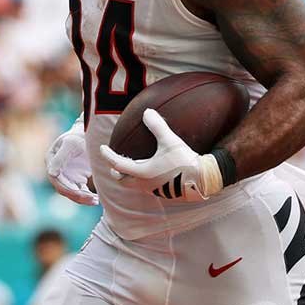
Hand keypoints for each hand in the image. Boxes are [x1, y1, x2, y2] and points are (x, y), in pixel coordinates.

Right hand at [45, 122, 98, 205]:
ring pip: (71, 192)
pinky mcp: (76, 179)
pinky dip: (87, 196)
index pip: (54, 177)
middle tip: (90, 198)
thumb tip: (51, 173)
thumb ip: (60, 157)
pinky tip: (96, 200)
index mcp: (51, 160)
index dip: (65, 186)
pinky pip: (80, 191)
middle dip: (76, 195)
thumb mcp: (71, 143)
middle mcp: (56, 169)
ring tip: (95, 201)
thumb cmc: (79, 136)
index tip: (78, 191)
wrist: (90, 134)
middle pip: (62, 187)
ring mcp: (66, 175)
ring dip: (82, 198)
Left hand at [99, 109, 222, 202]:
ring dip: (130, 176)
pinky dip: (142, 178)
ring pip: (134, 185)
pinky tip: (152, 170)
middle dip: (116, 171)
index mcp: (142, 172)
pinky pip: (147, 186)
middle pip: (122, 180)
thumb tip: (147, 112)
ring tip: (133, 165)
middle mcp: (145, 184)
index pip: (117, 164)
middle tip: (115, 160)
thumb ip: (157, 126)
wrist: (203, 180)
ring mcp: (154, 190)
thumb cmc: (185, 161)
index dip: (108, 155)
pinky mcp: (164, 192)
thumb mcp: (170, 141)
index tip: (102, 148)